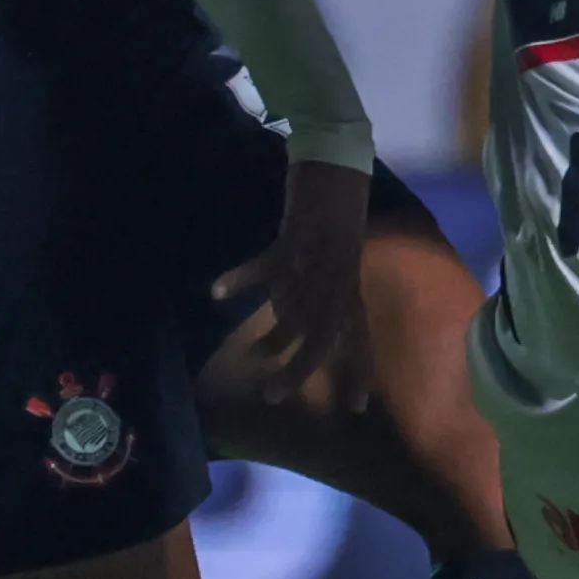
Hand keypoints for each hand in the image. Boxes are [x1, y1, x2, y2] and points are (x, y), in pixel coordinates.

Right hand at [215, 157, 373, 421]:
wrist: (338, 170)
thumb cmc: (338, 216)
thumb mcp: (340, 260)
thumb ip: (324, 292)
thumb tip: (294, 322)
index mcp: (351, 289)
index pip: (361, 340)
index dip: (360, 373)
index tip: (357, 409)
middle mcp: (336, 284)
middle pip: (322, 339)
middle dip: (300, 370)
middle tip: (273, 396)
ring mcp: (314, 265)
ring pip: (293, 314)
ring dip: (273, 339)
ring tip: (253, 356)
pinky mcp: (292, 243)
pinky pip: (262, 269)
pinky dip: (239, 279)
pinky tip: (217, 291)